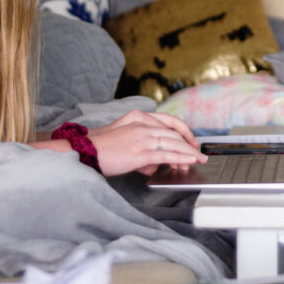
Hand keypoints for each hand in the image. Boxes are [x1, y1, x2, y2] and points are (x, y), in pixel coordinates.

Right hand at [86, 110, 205, 176]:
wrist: (84, 152)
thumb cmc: (100, 149)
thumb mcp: (124, 142)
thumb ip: (141, 151)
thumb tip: (154, 166)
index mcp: (137, 118)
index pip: (168, 122)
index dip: (183, 131)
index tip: (191, 141)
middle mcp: (142, 124)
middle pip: (173, 133)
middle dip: (188, 145)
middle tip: (197, 155)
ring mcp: (142, 138)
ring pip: (173, 143)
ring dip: (188, 153)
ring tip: (198, 160)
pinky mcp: (140, 152)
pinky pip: (166, 155)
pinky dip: (181, 158)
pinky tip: (189, 161)